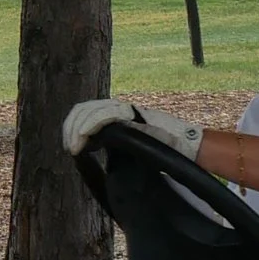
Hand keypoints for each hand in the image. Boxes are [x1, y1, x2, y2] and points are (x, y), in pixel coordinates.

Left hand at [63, 96, 200, 160]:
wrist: (189, 146)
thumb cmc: (164, 151)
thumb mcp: (132, 146)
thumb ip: (115, 144)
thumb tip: (94, 151)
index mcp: (117, 115)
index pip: (86, 112)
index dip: (72, 127)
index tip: (70, 147)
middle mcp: (119, 108)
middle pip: (84, 109)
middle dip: (71, 127)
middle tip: (70, 147)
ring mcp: (126, 110)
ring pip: (91, 110)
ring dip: (77, 128)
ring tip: (74, 146)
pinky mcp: (134, 114)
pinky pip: (105, 115)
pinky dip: (90, 125)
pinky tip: (83, 138)